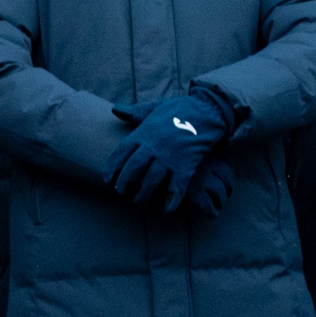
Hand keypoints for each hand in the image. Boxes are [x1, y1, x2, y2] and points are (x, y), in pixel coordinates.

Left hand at [104, 86, 232, 210]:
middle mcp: (153, 146)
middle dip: (124, 182)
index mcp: (143, 133)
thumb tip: (114, 110)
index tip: (107, 178)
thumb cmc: (180, 109)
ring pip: (151, 179)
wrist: (208, 110)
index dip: (112, 167)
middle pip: (133, 168)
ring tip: (138, 201)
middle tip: (120, 192)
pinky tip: (167, 209)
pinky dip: (172, 199)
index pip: (121, 152)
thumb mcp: (155, 107)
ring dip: (144, 193)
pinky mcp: (187, 165)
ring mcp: (170, 157)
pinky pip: (177, 185)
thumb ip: (135, 112)